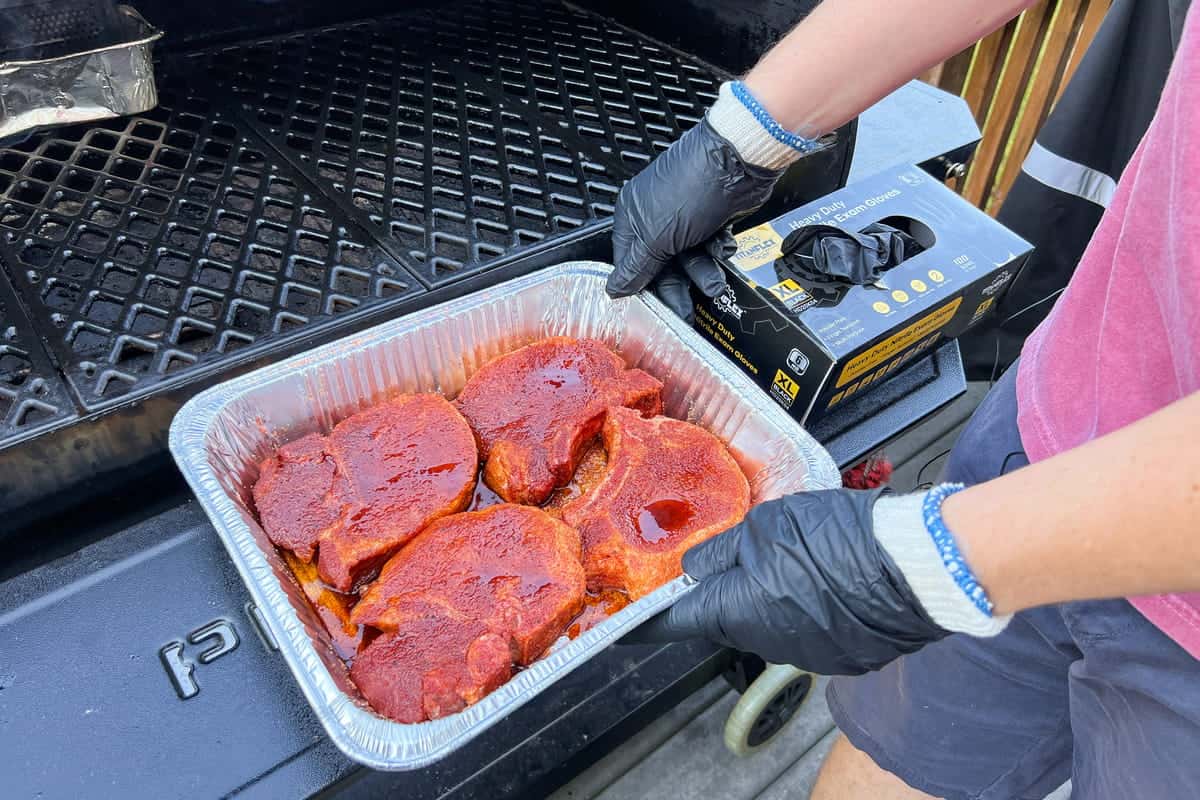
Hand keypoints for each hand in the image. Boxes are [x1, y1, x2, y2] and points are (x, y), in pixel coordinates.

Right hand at [606, 119, 782, 311]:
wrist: (738, 163)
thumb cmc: (692, 185)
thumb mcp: (656, 237)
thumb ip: (636, 267)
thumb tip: (615, 288)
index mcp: (633, 215)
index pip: (629, 262)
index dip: (640, 285)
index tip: (651, 308)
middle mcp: (656, 216)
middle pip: (661, 266)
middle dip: (677, 287)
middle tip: (684, 310)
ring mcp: (685, 217)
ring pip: (690, 259)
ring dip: (703, 272)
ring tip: (713, 281)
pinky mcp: (711, 217)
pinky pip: (710, 247)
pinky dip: (717, 251)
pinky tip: (721, 246)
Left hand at [635, 489, 950, 674]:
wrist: (914, 566)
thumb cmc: (836, 540)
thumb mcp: (764, 527)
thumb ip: (721, 550)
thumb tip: (695, 568)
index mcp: (735, 612)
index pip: (672, 624)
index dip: (645, 618)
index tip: (623, 621)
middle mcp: (763, 643)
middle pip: (723, 617)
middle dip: (723, 588)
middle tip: (734, 552)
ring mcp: (803, 654)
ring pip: (767, 621)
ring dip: (767, 594)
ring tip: (794, 555)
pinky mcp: (839, 655)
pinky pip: (805, 628)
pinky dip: (804, 605)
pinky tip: (825, 576)